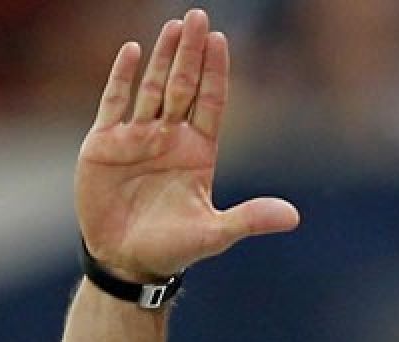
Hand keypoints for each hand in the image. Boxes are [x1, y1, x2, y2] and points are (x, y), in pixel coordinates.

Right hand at [75, 9, 298, 278]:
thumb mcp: (215, 233)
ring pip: (152, 87)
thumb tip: (294, 217)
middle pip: (183, 86)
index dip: (216, 73)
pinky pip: (114, 102)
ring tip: (174, 25)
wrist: (126, 261)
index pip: (211, 103)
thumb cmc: (173, 248)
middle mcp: (170, 138)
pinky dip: (122, 77)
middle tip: (198, 16)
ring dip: (163, 57)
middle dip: (191, 52)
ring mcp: (137, 138)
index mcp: (199, 153)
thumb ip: (250, 219)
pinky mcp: (105, 144)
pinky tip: (133, 51)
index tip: (222, 40)